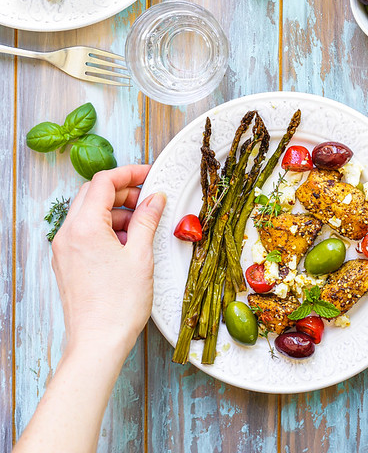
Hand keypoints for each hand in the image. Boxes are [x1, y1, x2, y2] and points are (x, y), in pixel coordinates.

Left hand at [52, 164, 165, 356]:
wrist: (97, 344)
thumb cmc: (118, 305)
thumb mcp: (140, 255)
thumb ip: (147, 220)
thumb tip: (154, 200)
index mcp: (84, 226)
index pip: (103, 182)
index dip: (129, 173)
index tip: (148, 175)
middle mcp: (67, 235)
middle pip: (93, 195)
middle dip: (122, 192)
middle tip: (148, 199)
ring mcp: (64, 250)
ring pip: (88, 214)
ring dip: (115, 212)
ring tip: (141, 226)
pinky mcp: (67, 264)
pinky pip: (85, 233)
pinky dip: (106, 229)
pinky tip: (127, 244)